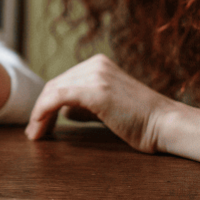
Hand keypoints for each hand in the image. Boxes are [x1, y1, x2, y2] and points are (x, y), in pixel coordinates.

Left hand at [24, 54, 177, 153]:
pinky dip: (42, 113)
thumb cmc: (141, 121)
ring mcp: (97, 75)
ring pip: (52, 91)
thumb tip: (64, 111)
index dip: (46, 104)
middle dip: (39, 110)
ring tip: (35, 135)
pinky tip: (39, 129)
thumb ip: (85, 106)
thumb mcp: (107, 108)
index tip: (39, 125)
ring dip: (38, 114)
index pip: (62, 82)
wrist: (165, 124)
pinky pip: (57, 98)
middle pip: (54, 85)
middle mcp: (96, 64)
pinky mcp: (96, 90)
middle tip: (34, 133)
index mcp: (99, 65)